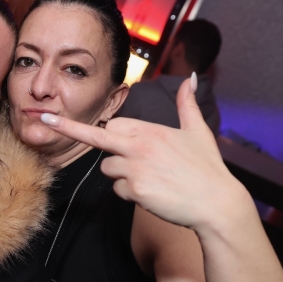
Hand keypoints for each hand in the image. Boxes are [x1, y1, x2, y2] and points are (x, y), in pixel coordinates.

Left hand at [40, 75, 247, 231]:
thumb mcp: (198, 131)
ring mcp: (136, 169)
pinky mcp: (135, 191)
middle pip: (97, 138)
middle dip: (82, 135)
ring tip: (145, 177)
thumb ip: (187, 105)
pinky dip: (129, 194)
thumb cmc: (207, 167)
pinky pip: (117, 190)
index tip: (106, 132)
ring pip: (107, 168)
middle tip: (66, 126)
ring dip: (119, 173)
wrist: (216, 202)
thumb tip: (189, 79)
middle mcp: (140, 147)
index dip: (112, 130)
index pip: (115, 124)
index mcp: (152, 131)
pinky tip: (149, 193)